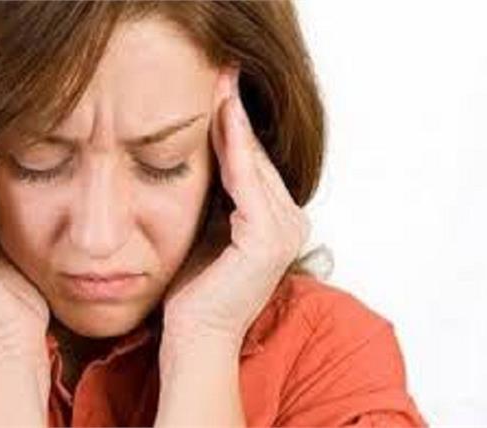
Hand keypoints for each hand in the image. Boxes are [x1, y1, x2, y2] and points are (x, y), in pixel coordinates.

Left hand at [162, 68, 310, 346]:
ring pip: (253, 164)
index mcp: (277, 223)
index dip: (237, 129)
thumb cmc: (197, 289)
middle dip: (236, 116)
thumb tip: (209, 156)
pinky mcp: (268, 237)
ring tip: (220, 84)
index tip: (221, 92)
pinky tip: (222, 116)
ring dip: (235, 123)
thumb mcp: (210, 229)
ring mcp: (284, 230)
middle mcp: (290, 223)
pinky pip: (246, 180)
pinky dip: (235, 147)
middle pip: (257, 159)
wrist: (196, 335)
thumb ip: (220, 196)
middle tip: (222, 74)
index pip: (254, 167)